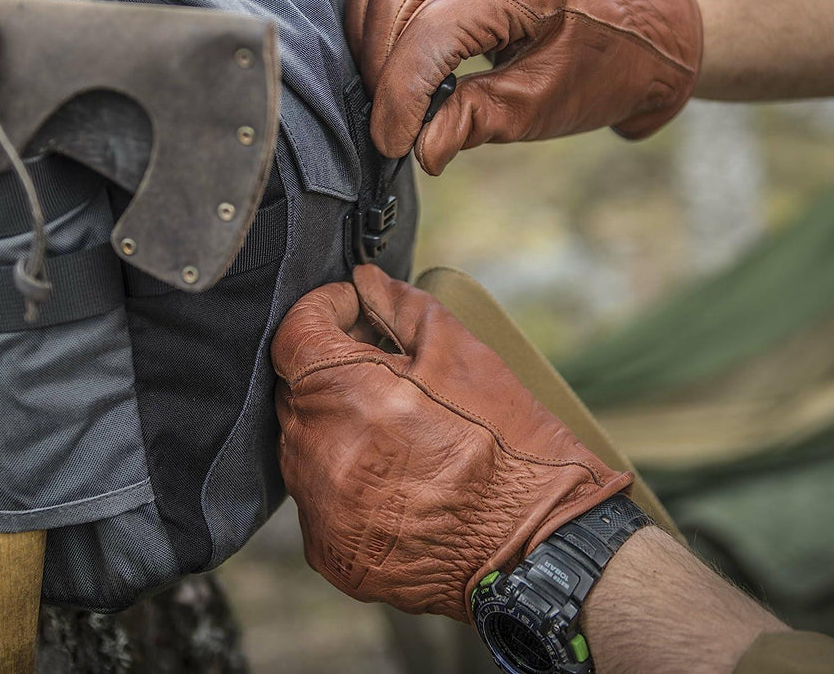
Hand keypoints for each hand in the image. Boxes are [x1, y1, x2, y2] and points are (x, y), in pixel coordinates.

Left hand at [272, 264, 632, 621]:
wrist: (539, 545)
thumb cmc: (507, 444)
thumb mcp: (461, 354)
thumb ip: (400, 306)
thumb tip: (365, 281)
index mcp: (344, 392)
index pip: (294, 334)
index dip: (322, 311)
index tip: (352, 311)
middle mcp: (318, 452)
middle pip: (296, 390)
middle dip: (332, 369)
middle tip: (385, 369)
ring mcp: (319, 509)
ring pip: (305, 446)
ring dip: (337, 427)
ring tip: (398, 430)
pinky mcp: (331, 553)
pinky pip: (319, 500)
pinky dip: (346, 483)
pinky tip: (395, 480)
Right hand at [344, 0, 702, 173]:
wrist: (632, 28)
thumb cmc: (597, 67)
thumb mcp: (543, 106)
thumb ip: (477, 121)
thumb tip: (421, 147)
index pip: (433, 31)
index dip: (401, 93)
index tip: (392, 142)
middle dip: (380, 67)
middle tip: (391, 122)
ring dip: (366, 31)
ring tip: (381, 85)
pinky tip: (377, 40)